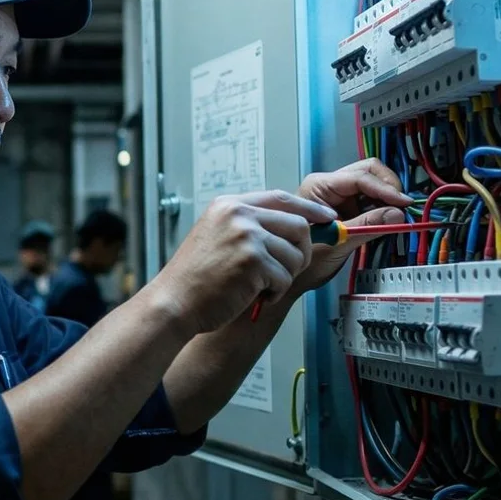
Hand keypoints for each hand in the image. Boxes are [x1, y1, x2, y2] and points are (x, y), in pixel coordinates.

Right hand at [151, 191, 335, 335]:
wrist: (174, 301)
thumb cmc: (195, 277)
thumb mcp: (216, 235)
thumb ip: (248, 225)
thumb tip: (294, 227)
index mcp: (229, 205)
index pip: (281, 198)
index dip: (309, 209)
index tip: (326, 218)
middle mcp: (238, 215)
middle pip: (297, 225)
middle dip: (301, 251)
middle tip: (288, 269)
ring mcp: (246, 236)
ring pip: (295, 255)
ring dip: (285, 276)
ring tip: (261, 286)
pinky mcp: (252, 261)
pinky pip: (285, 278)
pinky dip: (275, 292)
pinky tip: (255, 295)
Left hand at [295, 159, 411, 288]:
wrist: (294, 276)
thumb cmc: (307, 260)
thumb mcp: (337, 243)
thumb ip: (366, 226)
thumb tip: (397, 214)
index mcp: (321, 186)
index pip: (360, 177)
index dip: (385, 189)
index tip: (404, 204)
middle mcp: (331, 184)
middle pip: (369, 171)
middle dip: (388, 186)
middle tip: (402, 207)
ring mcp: (340, 195)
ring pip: (373, 184)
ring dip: (388, 197)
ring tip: (399, 215)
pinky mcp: (349, 208)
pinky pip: (372, 200)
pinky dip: (384, 207)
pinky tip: (391, 219)